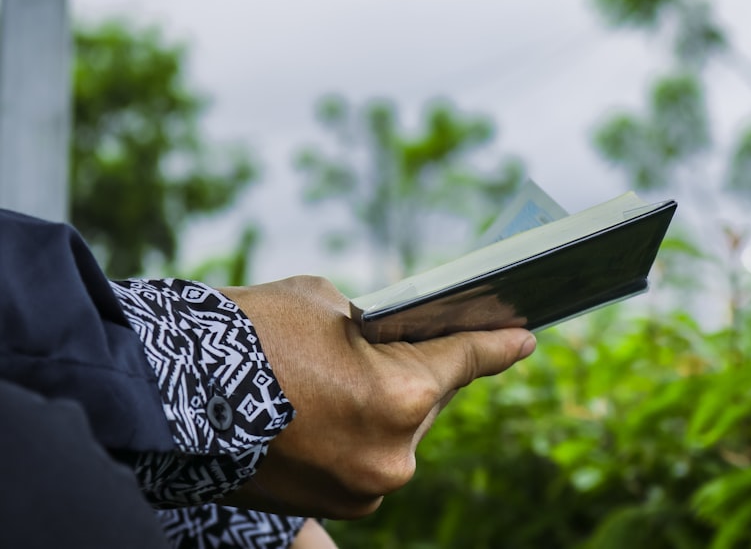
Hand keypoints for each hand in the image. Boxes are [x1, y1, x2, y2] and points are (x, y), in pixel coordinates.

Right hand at [218, 276, 535, 518]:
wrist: (166, 388)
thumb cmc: (246, 334)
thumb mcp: (326, 305)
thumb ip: (375, 328)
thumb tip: (390, 347)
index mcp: (400, 396)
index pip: (463, 360)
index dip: (496, 345)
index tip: (523, 340)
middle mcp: (392, 453)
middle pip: (427, 401)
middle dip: (414, 373)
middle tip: (392, 347)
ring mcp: (362, 488)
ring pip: (396, 434)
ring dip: (381, 407)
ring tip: (339, 380)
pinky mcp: (331, 505)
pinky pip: (365, 458)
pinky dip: (356, 434)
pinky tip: (328, 409)